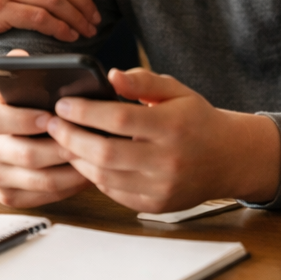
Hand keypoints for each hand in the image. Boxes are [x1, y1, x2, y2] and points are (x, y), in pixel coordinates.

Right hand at [0, 79, 91, 206]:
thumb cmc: (11, 108)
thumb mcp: (8, 87)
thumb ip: (16, 70)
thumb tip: (21, 56)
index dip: (25, 119)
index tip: (51, 116)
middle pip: (26, 154)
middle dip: (60, 148)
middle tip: (90, 140)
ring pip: (40, 180)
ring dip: (72, 171)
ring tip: (98, 158)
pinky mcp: (9, 197)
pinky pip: (44, 197)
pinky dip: (69, 188)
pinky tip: (89, 174)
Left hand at [49, 69, 280, 211]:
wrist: (228, 158)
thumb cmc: (197, 120)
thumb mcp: (177, 91)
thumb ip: (143, 81)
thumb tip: (110, 75)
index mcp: (172, 126)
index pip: (119, 118)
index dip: (86, 111)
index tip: (63, 103)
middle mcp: (167, 160)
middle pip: (105, 152)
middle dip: (71, 137)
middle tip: (52, 123)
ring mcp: (161, 187)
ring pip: (104, 177)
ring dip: (77, 158)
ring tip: (62, 140)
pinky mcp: (155, 204)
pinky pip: (114, 192)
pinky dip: (94, 176)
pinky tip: (84, 160)